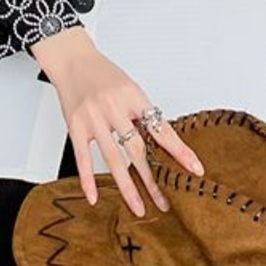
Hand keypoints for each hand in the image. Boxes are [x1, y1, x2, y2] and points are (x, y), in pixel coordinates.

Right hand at [30, 27, 203, 215]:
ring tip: (138, 207)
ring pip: (113, 158)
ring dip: (127, 187)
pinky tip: (94, 197)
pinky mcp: (75, 126)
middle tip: (164, 201)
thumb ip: (141, 113)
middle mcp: (114, 107)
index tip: (194, 168)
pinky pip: (83, 158)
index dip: (179, 150)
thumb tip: (160, 141)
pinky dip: (88, 180)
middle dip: (153, 179)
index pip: (161, 128)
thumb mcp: (129, 86)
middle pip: (137, 149)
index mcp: (133, 96)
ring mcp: (93, 118)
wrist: (71, 59)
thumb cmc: (103, 73)